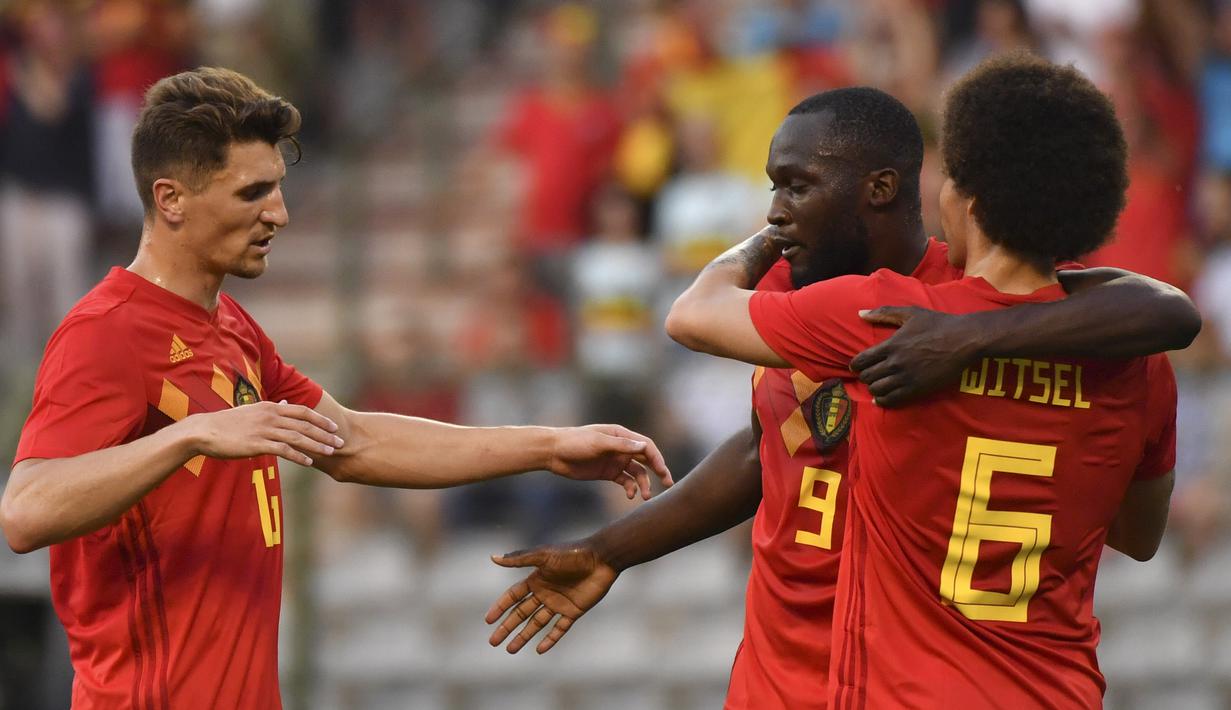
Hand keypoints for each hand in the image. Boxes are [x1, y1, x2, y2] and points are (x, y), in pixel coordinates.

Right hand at [181, 400, 342, 465]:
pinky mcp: (257, 444)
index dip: (320, 419)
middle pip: (305, 424)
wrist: (204, 431)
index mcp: (270, 407)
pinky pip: (283, 450)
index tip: (334, 427)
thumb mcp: (252, 411)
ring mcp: (264, 430)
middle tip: (340, 442)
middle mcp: (270, 416)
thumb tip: (283, 404)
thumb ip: (270, 409)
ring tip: (330, 452)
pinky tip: (309, 462)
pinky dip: (299, 456)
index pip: (302, 411)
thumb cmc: (228, 424)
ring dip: (317, 445)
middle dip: (325, 434)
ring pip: (298, 437)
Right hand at [485, 543, 617, 653]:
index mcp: (536, 579)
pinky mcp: (574, 611)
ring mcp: (559, 603)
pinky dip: (550, 639)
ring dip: (523, 636)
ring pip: (537, 623)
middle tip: (493, 642)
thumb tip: (493, 558)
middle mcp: (545, 592)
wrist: (602, 558)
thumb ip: (519, 559)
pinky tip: (539, 650)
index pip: (513, 596)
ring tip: (510, 650)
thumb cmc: (572, 554)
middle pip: (521, 613)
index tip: (488, 621)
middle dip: (507, 627)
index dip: (500, 607)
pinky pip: (559, 628)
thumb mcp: (544, 555)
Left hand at [547, 424, 672, 499]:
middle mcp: (621, 448)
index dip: (657, 458)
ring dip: (643, 484)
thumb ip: (621, 446)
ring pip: (637, 473)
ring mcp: (615, 461)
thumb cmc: (575, 442)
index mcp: (621, 436)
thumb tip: (644, 447)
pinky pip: (625, 481)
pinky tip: (630, 495)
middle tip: (668, 483)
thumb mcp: (598, 442)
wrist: (554, 452)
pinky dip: (630, 488)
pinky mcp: (608, 473)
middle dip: (658, 471)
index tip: (663, 472)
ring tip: (646, 497)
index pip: (645, 446)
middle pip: (645, 459)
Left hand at [850, 306, 981, 406]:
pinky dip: (883, 400)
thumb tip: (860, 313)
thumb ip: (883, 313)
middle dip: (864, 376)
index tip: (856, 366)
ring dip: (873, 388)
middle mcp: (895, 363)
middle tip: (869, 374)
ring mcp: (906, 378)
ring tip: (877, 384)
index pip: (861, 361)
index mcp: (891, 345)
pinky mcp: (917, 390)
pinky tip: (882, 398)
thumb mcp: (910, 313)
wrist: (964, 340)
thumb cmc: (937, 324)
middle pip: (867, 377)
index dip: (855, 365)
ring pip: (877, 390)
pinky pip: (892, 400)